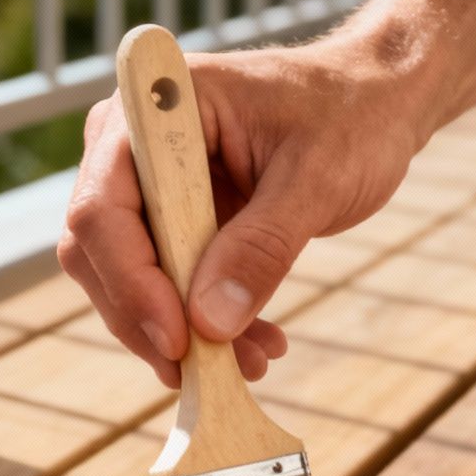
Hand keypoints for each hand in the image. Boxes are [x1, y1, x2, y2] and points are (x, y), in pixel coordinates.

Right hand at [59, 40, 424, 386]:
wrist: (376, 103)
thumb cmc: (349, 116)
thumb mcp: (316, 181)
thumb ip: (262, 248)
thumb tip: (209, 323)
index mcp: (157, 109)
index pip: (103, 207)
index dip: (130, 281)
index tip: (179, 339)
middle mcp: (133, 144)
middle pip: (100, 252)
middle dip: (151, 321)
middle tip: (210, 373)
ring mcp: (150, 186)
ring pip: (128, 280)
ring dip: (180, 334)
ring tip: (253, 362)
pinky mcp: (175, 221)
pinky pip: (168, 286)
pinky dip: (203, 324)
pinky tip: (254, 348)